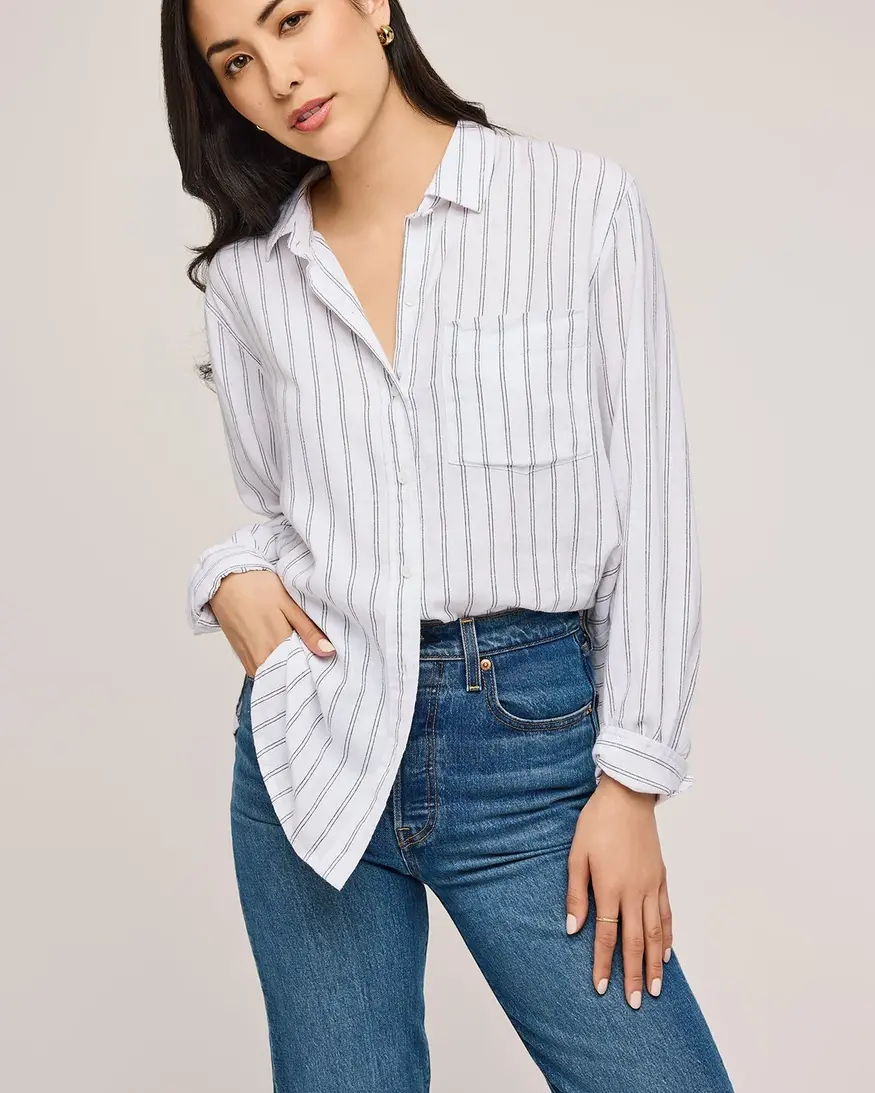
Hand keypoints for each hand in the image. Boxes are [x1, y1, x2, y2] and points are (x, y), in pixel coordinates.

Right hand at [208, 569, 335, 676]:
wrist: (225, 581)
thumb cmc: (258, 588)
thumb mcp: (288, 604)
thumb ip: (308, 631)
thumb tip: (328, 652)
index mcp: (277, 646)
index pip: (302, 670)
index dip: (315, 668)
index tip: (324, 661)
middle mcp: (261, 659)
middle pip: (288, 676)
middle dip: (302, 670)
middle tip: (314, 656)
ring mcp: (250, 661)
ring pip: (275, 675)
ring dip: (287, 669)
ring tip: (299, 652)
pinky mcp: (242, 658)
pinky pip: (262, 671)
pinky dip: (275, 667)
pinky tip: (283, 652)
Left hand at [565, 774, 671, 1008]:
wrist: (628, 796)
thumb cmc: (597, 823)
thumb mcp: (577, 855)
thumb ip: (576, 894)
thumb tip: (573, 930)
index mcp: (610, 888)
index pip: (608, 936)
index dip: (605, 964)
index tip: (602, 988)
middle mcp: (634, 891)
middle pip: (635, 942)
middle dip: (634, 974)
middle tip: (635, 1002)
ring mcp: (651, 885)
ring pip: (655, 933)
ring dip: (654, 963)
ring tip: (654, 989)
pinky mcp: (661, 877)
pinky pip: (666, 913)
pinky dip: (667, 936)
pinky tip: (665, 953)